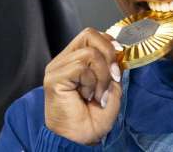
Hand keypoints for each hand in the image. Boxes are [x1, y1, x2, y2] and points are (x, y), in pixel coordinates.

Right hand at [44, 28, 123, 144]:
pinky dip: (92, 82)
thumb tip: (118, 52)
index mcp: (75, 60)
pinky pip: (81, 67)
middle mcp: (64, 60)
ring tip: (98, 94)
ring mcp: (57, 68)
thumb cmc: (92, 118)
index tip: (118, 62)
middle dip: (108, 54)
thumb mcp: (111, 87)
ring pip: (89, 53)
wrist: (81, 139)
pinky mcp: (54, 78)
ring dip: (102, 76)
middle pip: (89, 34)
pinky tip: (88, 96)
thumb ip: (113, 67)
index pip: (92, 36)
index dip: (109, 44)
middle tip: (112, 76)